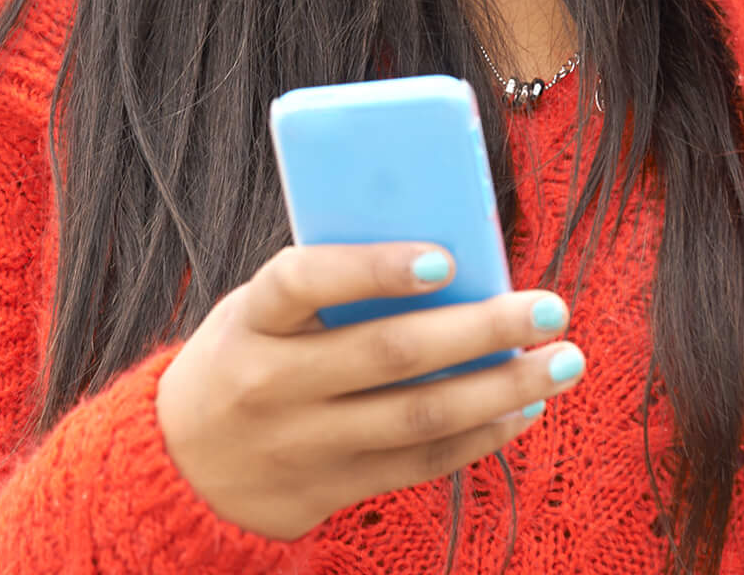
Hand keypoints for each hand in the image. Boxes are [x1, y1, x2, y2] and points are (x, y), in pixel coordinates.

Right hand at [156, 243, 585, 540]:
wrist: (181, 469)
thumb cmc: (240, 361)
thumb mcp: (254, 314)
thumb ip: (324, 290)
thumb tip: (441, 260)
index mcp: (250, 321)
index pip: (303, 281)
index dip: (373, 268)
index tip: (443, 258)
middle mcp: (274, 383)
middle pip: (389, 353)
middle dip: (480, 328)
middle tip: (549, 307)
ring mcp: (305, 442)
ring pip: (418, 415)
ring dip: (501, 387)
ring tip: (562, 361)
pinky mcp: (333, 487)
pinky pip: (420, 461)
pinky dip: (480, 435)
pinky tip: (522, 407)